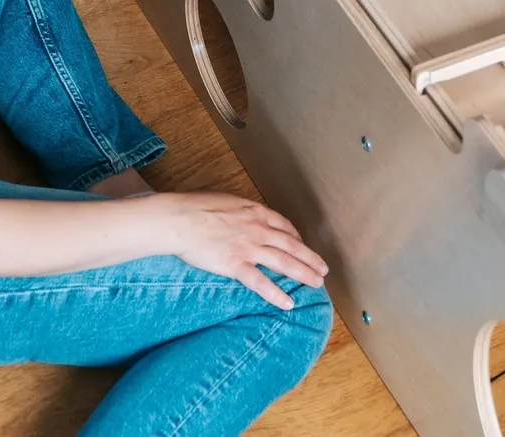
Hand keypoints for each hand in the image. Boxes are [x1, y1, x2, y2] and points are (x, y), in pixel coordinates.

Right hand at [160, 192, 327, 309]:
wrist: (181, 219)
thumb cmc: (196, 206)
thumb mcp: (226, 200)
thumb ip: (240, 210)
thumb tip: (241, 214)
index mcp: (255, 211)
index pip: (284, 226)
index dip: (297, 237)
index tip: (302, 245)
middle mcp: (257, 228)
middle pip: (291, 245)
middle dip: (310, 258)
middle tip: (323, 270)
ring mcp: (249, 247)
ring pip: (284, 262)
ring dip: (303, 273)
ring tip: (317, 284)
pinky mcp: (236, 264)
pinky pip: (261, 282)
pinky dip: (276, 293)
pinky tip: (288, 303)